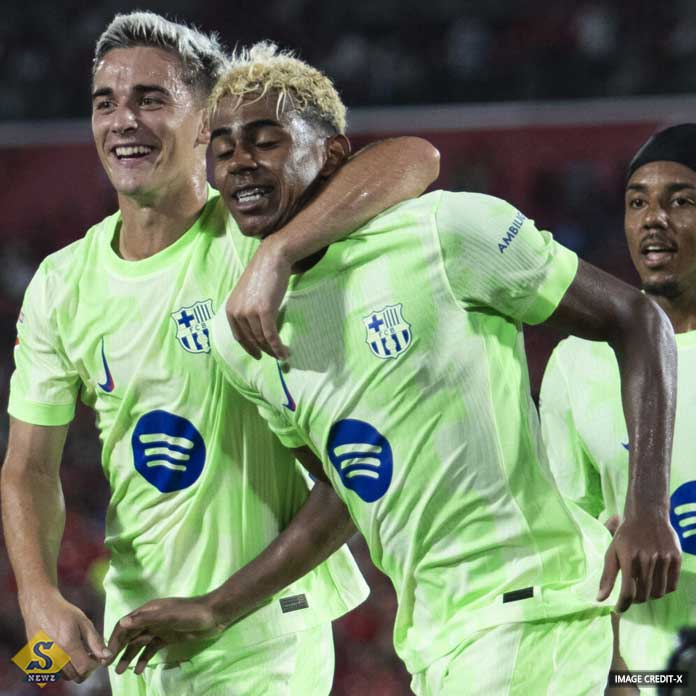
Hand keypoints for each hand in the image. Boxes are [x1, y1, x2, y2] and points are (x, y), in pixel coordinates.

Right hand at [21, 588, 110, 682]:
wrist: (40, 608)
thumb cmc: (64, 612)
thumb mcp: (83, 622)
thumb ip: (95, 641)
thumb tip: (108, 655)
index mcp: (68, 645)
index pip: (85, 668)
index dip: (95, 665)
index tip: (98, 656)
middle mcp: (54, 656)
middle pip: (76, 676)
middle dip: (87, 669)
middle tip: (90, 655)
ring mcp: (44, 660)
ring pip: (66, 676)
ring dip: (75, 669)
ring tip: (79, 653)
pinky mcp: (37, 662)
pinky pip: (55, 672)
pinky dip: (64, 668)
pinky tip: (67, 653)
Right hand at [107, 597, 222, 674]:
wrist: (213, 615)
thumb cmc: (191, 612)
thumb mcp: (168, 616)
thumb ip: (146, 620)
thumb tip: (123, 623)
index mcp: (148, 611)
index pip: (126, 625)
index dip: (114, 639)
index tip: (106, 655)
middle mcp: (151, 619)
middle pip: (130, 635)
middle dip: (118, 650)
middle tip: (108, 666)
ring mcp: (159, 629)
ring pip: (139, 644)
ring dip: (129, 656)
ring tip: (120, 672)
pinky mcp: (167, 637)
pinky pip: (151, 649)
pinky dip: (143, 659)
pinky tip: (138, 670)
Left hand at [226, 236, 290, 360]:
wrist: (272, 259)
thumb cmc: (262, 275)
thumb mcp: (248, 295)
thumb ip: (248, 311)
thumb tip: (257, 330)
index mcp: (230, 309)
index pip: (239, 336)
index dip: (249, 348)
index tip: (259, 355)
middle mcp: (237, 312)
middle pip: (252, 340)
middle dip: (265, 351)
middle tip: (276, 356)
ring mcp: (249, 312)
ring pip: (262, 339)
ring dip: (273, 351)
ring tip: (283, 355)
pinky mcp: (264, 311)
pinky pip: (271, 335)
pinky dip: (278, 347)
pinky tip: (284, 352)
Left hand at [597, 513, 681, 611]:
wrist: (647, 515)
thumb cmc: (626, 536)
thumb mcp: (612, 552)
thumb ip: (607, 576)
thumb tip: (600, 599)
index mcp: (628, 557)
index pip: (628, 592)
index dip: (623, 605)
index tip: (619, 609)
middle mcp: (646, 559)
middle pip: (644, 594)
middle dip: (636, 599)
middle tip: (632, 595)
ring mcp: (663, 558)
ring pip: (658, 592)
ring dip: (650, 595)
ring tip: (643, 587)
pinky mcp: (675, 558)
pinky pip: (672, 585)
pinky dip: (663, 589)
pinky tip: (656, 582)